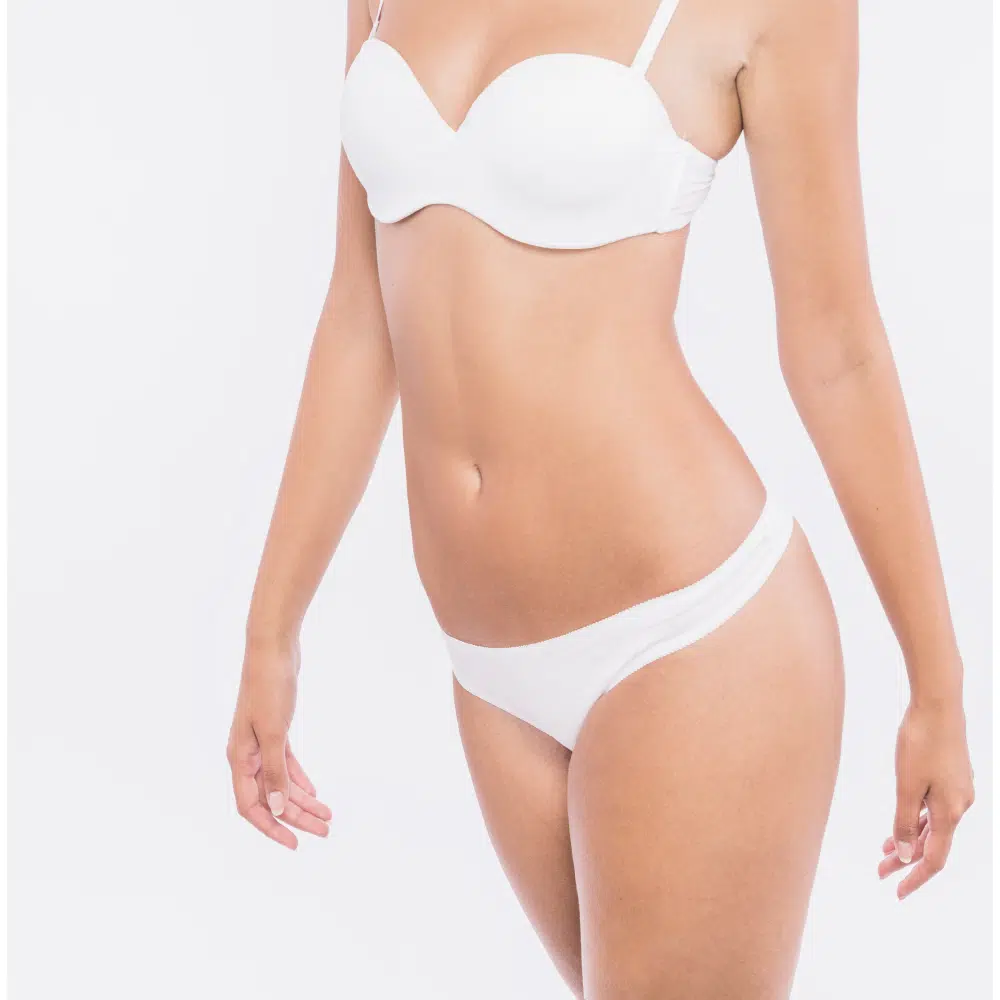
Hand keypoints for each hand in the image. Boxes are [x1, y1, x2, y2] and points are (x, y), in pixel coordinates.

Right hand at [226, 635, 331, 848]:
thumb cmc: (269, 687)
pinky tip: (314, 793)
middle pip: (270, 797)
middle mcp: (247, 755)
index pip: (251, 807)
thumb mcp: (274, 732)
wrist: (272, 650)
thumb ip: (274, 771)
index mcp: (239, 758)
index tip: (294, 844)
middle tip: (324, 831)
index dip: (271, 828)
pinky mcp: (275, 731)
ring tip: (327, 816)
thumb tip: (275, 808)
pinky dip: (298, 779)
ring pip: (280, 782)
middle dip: (296, 818)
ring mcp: (260, 743)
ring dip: (302, 801)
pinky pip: (285, 764)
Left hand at [878, 696, 974, 898]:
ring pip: (932, 825)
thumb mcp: (907, 785)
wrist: (938, 704)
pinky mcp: (951, 776)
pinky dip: (917, 819)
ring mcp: (957, 790)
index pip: (934, 858)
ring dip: (910, 839)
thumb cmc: (921, 741)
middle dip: (907, 860)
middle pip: (933, 843)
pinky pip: (933, 808)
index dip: (915, 877)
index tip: (897, 892)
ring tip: (884, 850)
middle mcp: (959, 805)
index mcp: (950, 812)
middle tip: (881, 872)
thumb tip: (905, 855)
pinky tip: (902, 821)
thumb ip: (905, 822)